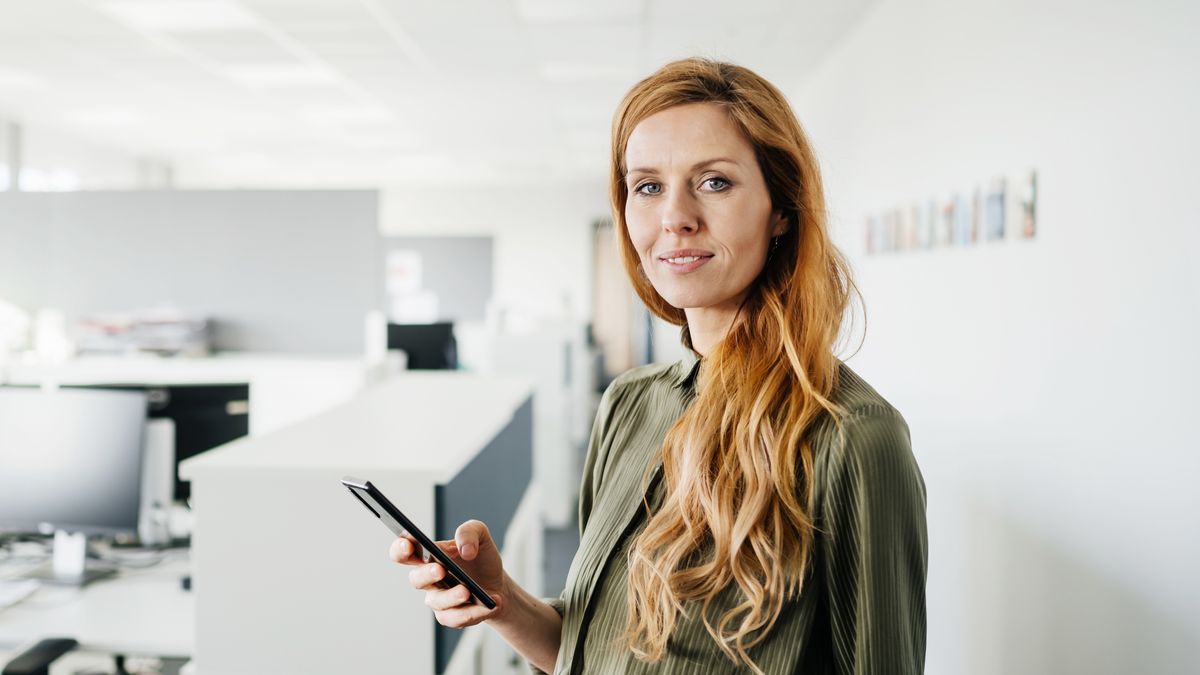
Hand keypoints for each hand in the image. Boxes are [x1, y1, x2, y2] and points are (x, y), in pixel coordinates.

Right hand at [389, 520, 506, 627]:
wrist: (497, 584)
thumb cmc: (481, 559)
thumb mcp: (480, 535)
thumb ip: (469, 532)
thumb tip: (465, 550)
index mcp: (429, 555)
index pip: (404, 550)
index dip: (400, 548)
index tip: (408, 544)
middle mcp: (428, 578)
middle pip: (415, 579)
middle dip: (426, 574)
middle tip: (440, 570)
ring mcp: (438, 598)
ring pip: (437, 601)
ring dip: (452, 596)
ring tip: (468, 591)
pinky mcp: (451, 616)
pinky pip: (456, 618)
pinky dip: (474, 612)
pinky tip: (490, 604)